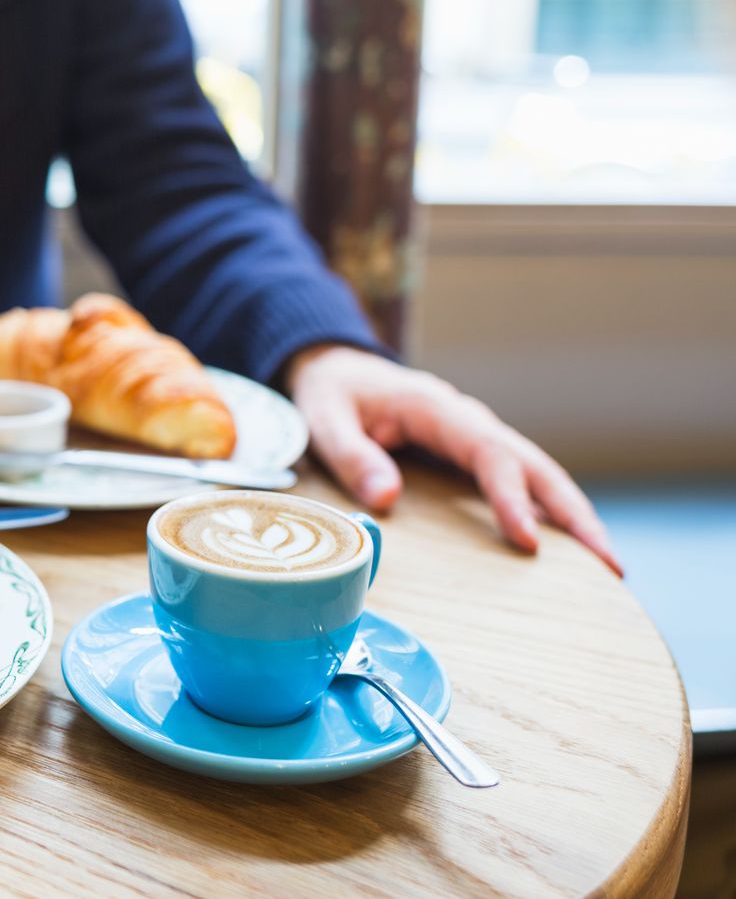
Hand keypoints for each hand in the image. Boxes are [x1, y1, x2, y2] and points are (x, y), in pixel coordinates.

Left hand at [286, 344, 620, 574]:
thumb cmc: (331, 394)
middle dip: (574, 513)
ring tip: (609, 566)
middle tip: (610, 564)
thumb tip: (387, 498)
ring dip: (573, 516)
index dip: (511, 497)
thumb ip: (352, 455)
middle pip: (535, 464)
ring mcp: (476, 437)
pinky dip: (549, 511)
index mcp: (437, 409)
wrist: (336, 368)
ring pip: (538, 473)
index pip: (489, 453)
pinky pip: (521, 481)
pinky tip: (569, 549)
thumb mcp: (324, 419)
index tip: (529, 540)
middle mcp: (468, 421)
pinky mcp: (473, 454)